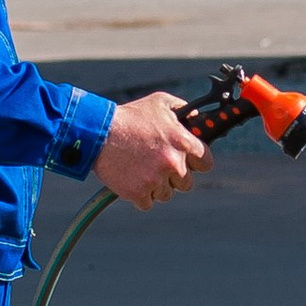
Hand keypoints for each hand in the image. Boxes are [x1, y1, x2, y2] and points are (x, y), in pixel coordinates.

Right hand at [95, 93, 209, 210]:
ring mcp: (156, 180)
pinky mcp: (138, 193)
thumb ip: (184, 110)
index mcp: (183, 143)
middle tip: (158, 163)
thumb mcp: (160, 102)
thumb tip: (196, 118)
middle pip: (186, 183)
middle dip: (174, 176)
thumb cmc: (130, 116)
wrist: (98, 133)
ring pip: (166, 194)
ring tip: (141, 168)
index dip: (198, 162)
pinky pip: (148, 202)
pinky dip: (140, 194)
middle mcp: (173, 164)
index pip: (206, 163)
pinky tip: (132, 178)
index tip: (190, 161)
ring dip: (157, 185)